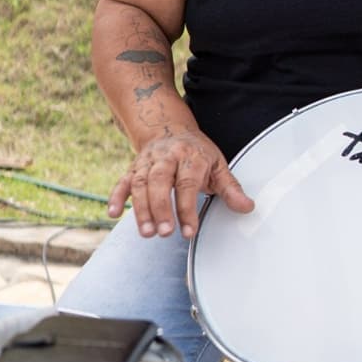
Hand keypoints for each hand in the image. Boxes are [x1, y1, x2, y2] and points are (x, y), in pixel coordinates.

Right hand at [107, 129, 251, 239]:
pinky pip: (122, 181)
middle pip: (159, 182)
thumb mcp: (218, 165)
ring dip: (140, 209)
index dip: (186, 209)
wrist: (170, 129)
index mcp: (191, 157)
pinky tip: (113, 213)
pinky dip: (116, 196)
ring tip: (146, 232)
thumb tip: (247, 207)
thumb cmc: (198, 153)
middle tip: (164, 232)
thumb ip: (231, 188)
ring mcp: (147, 162)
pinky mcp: (133, 168)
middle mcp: (167, 158)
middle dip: (160, 208)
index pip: (187, 184)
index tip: (189, 231)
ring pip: (139, 183)